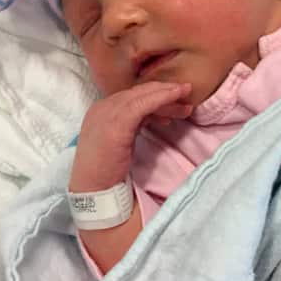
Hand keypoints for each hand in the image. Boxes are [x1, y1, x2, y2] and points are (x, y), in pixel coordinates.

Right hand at [69, 81, 192, 193]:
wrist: (94, 189)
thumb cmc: (107, 170)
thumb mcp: (120, 140)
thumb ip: (133, 125)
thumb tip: (153, 116)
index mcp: (102, 110)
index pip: (132, 96)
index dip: (155, 95)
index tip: (175, 100)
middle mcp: (103, 106)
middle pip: (138, 93)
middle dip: (164, 91)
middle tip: (186, 91)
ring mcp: (108, 112)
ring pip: (142, 95)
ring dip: (166, 93)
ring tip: (186, 95)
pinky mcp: (117, 122)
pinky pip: (143, 104)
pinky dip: (161, 98)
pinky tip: (175, 97)